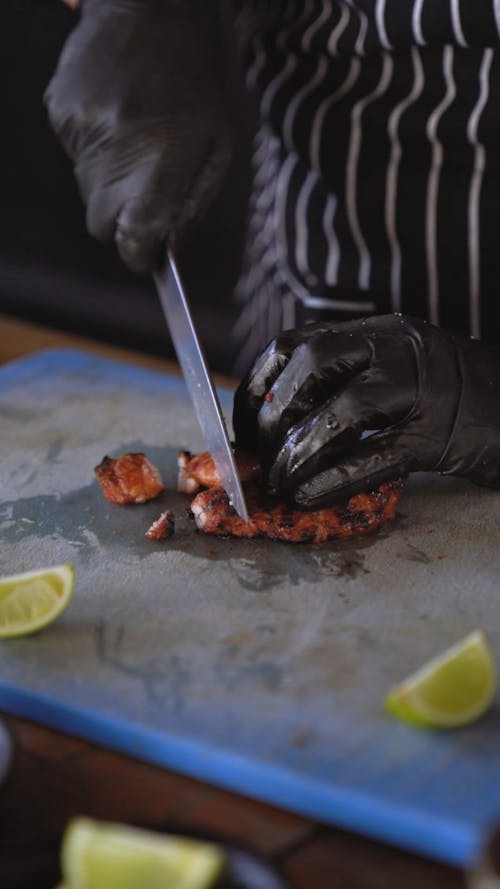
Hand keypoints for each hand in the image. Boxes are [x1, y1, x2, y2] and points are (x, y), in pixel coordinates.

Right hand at [45, 0, 231, 271]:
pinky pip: (73, 159)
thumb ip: (193, 201)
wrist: (146, 10)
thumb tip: (168, 248)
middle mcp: (113, 152)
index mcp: (158, 162)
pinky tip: (114, 119)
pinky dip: (94, 152)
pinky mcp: (59, 114)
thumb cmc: (195, 81)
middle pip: (102, 225)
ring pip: (86, 192)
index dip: (140, 254)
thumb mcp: (217, 144)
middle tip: (143, 194)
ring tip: (133, 141)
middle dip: (122, 221)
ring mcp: (80, 132)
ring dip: (109, 182)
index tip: (148, 255)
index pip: (133, 238)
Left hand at [233, 315, 499, 506]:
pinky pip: (374, 459)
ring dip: (297, 451)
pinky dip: (332, 480)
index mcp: (378, 334)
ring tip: (280, 483)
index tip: (241, 424)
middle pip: (312, 366)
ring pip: (343, 412)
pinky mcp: (437, 438)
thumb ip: (345, 380)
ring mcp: (421, 391)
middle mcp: (397, 351)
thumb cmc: (449, 397)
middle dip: (271, 417)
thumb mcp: (396, 368)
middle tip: (260, 458)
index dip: (257, 386)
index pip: (296, 344)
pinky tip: (307, 496)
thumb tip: (274, 421)